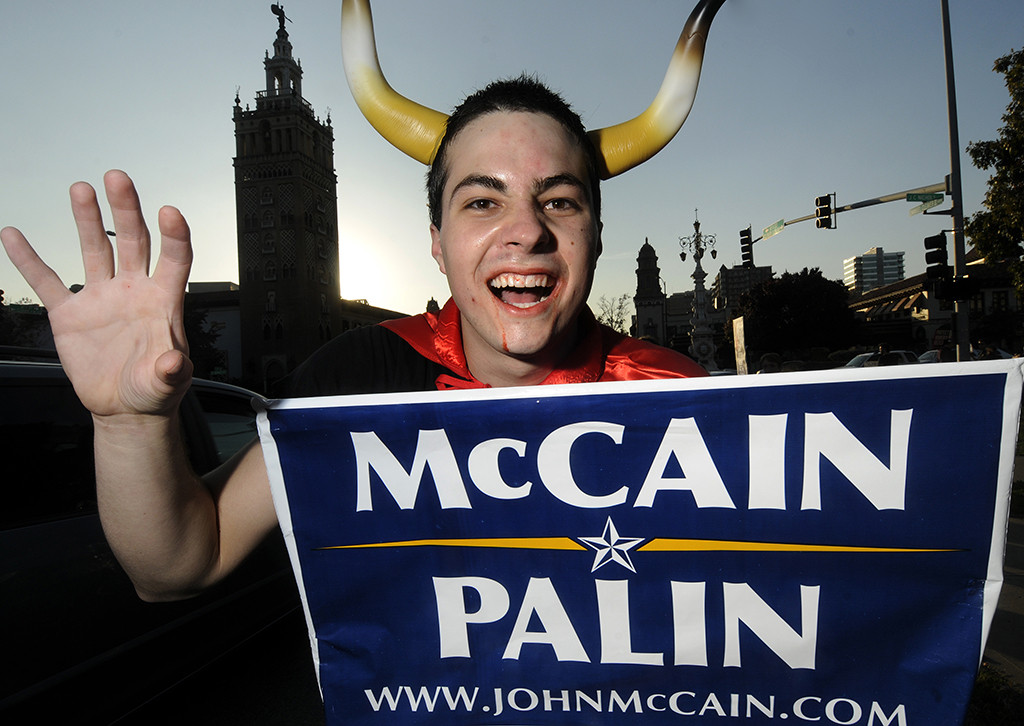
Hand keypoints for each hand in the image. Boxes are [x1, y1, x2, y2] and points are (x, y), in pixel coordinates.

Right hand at [1, 170, 193, 417]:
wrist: (124, 407)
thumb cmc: (154, 390)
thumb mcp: (167, 383)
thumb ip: (171, 371)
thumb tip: (174, 363)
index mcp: (163, 301)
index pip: (174, 260)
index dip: (174, 236)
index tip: (170, 212)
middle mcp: (133, 290)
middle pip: (132, 241)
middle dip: (125, 209)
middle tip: (117, 178)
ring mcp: (101, 297)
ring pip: (94, 249)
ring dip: (87, 219)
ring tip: (81, 189)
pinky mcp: (69, 313)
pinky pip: (46, 281)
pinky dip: (28, 259)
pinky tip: (12, 235)